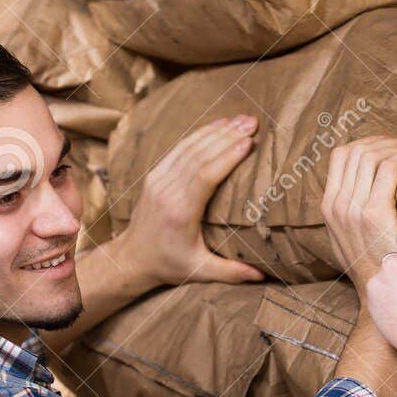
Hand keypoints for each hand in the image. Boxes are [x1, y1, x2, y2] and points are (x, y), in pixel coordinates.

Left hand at [120, 115, 264, 285]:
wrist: (132, 257)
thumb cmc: (169, 265)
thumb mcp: (199, 272)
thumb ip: (231, 273)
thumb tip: (264, 276)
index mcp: (180, 212)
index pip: (205, 176)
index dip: (226, 157)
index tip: (248, 143)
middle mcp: (167, 191)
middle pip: (199, 155)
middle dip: (227, 136)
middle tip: (253, 123)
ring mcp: (159, 180)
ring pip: (189, 147)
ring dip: (216, 130)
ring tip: (242, 119)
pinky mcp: (156, 174)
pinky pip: (180, 148)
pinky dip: (200, 134)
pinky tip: (219, 124)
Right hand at [321, 136, 396, 293]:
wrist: (383, 296)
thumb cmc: (376, 267)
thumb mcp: (353, 238)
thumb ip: (356, 210)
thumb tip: (372, 185)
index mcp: (329, 206)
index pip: (341, 155)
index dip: (368, 142)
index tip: (390, 146)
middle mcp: (336, 205)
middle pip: (357, 150)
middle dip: (386, 141)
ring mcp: (352, 209)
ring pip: (371, 155)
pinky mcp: (373, 214)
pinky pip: (387, 168)